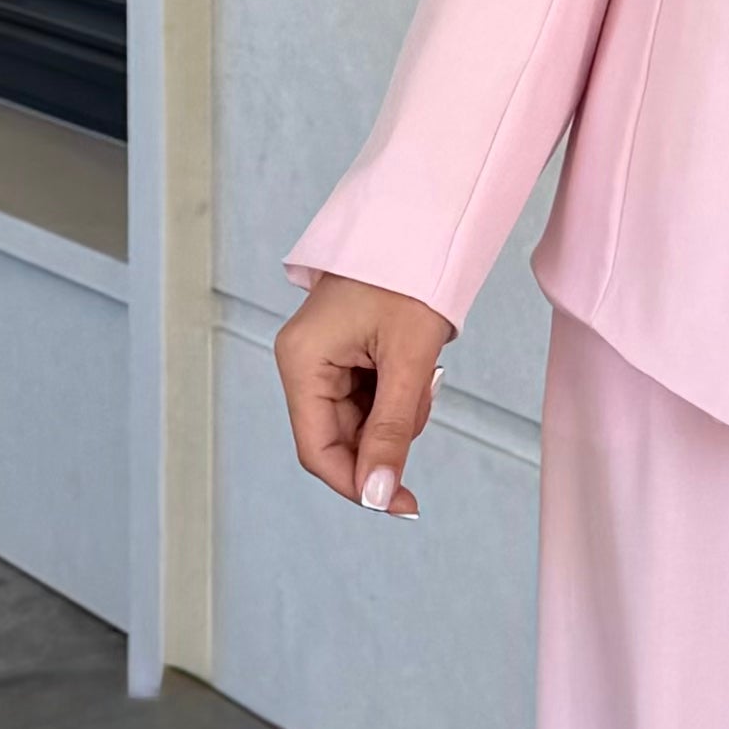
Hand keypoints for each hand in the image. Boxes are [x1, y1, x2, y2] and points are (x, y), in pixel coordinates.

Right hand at [277, 274, 455, 514]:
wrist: (426, 225)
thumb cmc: (411, 277)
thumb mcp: (407, 360)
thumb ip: (391, 431)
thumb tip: (377, 495)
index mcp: (302, 361)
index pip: (317, 450)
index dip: (357, 484)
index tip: (398, 504)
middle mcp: (304, 363)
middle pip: (340, 438)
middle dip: (386, 435)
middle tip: (421, 396)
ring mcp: (324, 359)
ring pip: (360, 422)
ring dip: (397, 413)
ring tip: (421, 367)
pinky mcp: (345, 354)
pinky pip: (370, 399)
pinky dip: (397, 396)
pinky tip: (414, 365)